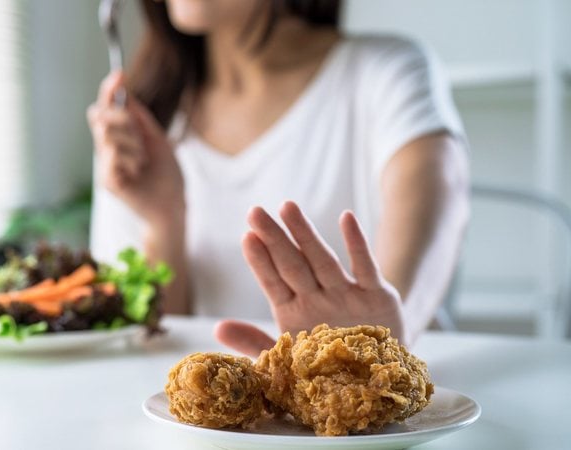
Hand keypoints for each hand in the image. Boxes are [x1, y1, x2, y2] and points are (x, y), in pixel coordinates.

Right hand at [87, 71, 184, 227]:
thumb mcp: (157, 139)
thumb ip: (140, 119)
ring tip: (143, 162)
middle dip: (123, 119)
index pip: (106, 108)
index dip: (109, 90)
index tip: (119, 74)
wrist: (173, 205)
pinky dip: (130, 159)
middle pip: (100, 115)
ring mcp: (105, 165)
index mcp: (120, 137)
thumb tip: (126, 93)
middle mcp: (107, 149)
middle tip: (141, 137)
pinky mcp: (106, 180)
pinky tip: (137, 173)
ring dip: (133, 144)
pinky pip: (112, 154)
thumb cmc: (167, 176)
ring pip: (108, 134)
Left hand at [215, 201, 405, 356]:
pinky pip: (365, 268)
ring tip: (287, 207)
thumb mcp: (289, 362)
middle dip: (273, 239)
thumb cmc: (328, 367)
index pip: (273, 282)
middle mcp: (317, 298)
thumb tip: (217, 328)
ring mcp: (345, 294)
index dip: (260, 262)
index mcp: (293, 312)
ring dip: (306, 234)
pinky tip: (346, 218)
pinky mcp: (376, 296)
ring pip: (322, 260)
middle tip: (254, 212)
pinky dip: (357, 244)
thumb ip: (254, 344)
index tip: (246, 238)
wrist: (378, 378)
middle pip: (292, 264)